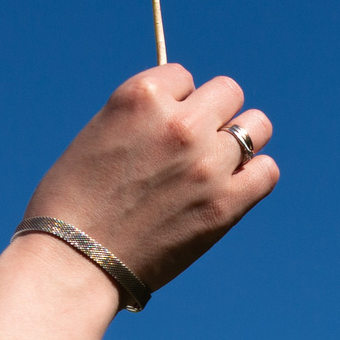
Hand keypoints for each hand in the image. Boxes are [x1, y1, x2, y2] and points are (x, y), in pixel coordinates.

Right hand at [23, 65, 277, 290]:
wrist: (74, 261)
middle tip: (193, 146)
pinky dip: (254, 176)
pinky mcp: (225, 204)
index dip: (175, 102)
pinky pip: (266, 171)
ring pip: (256, 127)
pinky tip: (233, 188)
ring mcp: (207, 163)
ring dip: (240, 141)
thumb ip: (144, 118)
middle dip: (212, 114)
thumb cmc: (73, 202)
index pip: (184, 77)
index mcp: (141, 96)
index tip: (163, 127)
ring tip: (218, 164)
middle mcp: (179, 123)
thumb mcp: (101, 134)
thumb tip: (185, 110)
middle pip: (228, 93)